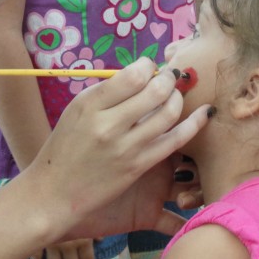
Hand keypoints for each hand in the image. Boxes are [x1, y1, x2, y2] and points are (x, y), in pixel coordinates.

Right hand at [20, 58, 210, 239]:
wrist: (53, 192)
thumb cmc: (64, 148)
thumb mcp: (76, 111)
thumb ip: (107, 93)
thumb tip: (143, 74)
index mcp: (89, 104)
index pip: (133, 75)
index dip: (148, 66)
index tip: (149, 68)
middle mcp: (107, 124)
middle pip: (155, 91)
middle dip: (169, 79)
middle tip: (169, 78)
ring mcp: (125, 147)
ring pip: (169, 113)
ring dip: (178, 99)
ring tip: (175, 96)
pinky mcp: (138, 166)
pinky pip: (175, 140)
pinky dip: (194, 124)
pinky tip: (204, 113)